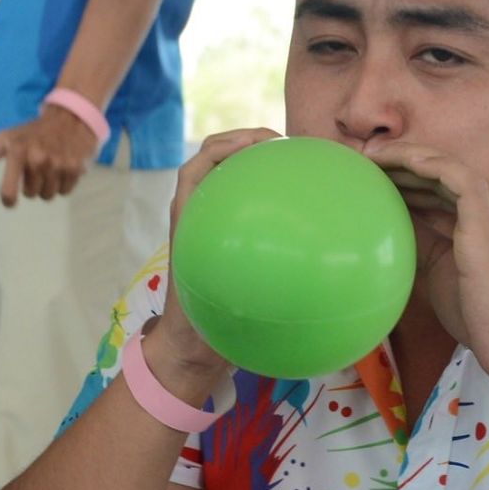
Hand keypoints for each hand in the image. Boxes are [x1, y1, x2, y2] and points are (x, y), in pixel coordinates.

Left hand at [0, 107, 101, 206]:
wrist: (69, 117)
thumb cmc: (31, 132)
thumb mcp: (4, 139)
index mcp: (17, 151)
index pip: (8, 192)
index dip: (8, 200)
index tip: (10, 199)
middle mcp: (38, 158)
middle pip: (30, 194)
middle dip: (31, 184)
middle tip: (35, 167)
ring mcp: (58, 164)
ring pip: (47, 195)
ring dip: (46, 185)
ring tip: (48, 167)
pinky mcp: (75, 168)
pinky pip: (64, 192)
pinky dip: (62, 184)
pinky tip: (61, 167)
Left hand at [147, 127, 281, 373]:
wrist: (187, 347)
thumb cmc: (199, 325)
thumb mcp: (216, 300)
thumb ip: (243, 283)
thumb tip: (289, 267)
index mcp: (187, 213)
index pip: (205, 159)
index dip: (234, 142)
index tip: (269, 144)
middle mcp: (198, 211)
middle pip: (223, 158)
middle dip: (254, 144)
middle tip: (292, 149)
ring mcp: (211, 222)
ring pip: (233, 178)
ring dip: (260, 166)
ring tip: (299, 167)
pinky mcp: (223, 235)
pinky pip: (245, 204)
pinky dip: (266, 197)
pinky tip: (302, 210)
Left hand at [365, 138, 488, 395]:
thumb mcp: (453, 271)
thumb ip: (431, 241)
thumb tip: (392, 220)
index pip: (459, 185)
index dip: (418, 176)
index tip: (381, 174)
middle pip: (454, 172)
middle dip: (408, 162)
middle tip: (368, 159)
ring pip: (453, 168)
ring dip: (409, 158)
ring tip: (373, 157)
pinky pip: (460, 180)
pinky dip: (429, 166)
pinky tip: (400, 163)